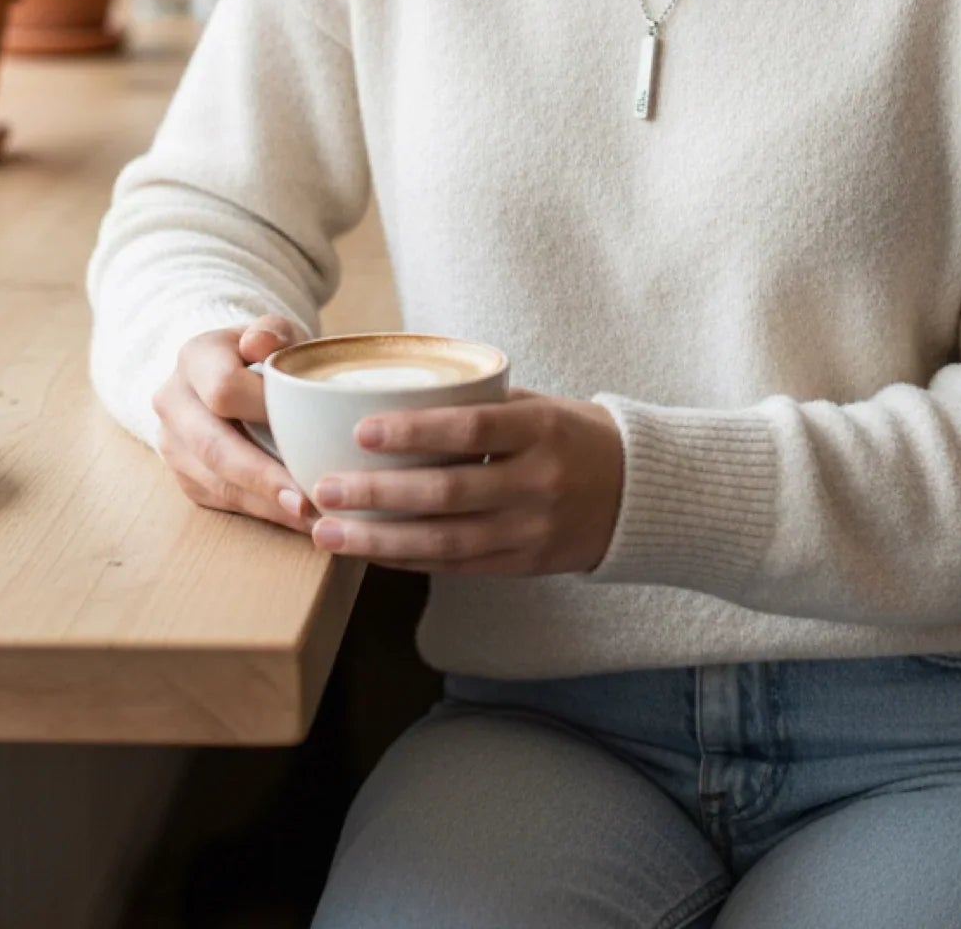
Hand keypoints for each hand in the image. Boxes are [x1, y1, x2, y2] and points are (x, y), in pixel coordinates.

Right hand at [152, 314, 317, 533]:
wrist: (230, 370)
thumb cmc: (265, 352)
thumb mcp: (274, 331)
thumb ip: (274, 330)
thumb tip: (260, 343)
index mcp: (194, 357)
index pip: (223, 389)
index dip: (262, 411)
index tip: (306, 429)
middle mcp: (173, 400)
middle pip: (212, 446)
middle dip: (261, 476)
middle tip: (306, 500)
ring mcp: (171, 441)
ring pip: (214, 480)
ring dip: (263, 503)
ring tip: (308, 517)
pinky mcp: (182, 473)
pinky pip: (218, 498)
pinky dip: (258, 510)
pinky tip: (292, 517)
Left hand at [307, 389, 624, 576]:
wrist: (637, 493)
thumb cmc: (572, 435)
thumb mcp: (537, 405)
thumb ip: (478, 406)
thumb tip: (396, 396)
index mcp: (540, 430)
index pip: (470, 429)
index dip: (414, 432)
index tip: (361, 431)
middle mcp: (536, 482)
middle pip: (446, 494)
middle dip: (378, 495)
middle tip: (324, 489)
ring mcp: (531, 530)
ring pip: (444, 542)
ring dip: (379, 540)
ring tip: (328, 533)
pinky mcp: (523, 564)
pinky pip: (456, 565)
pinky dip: (408, 560)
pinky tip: (369, 552)